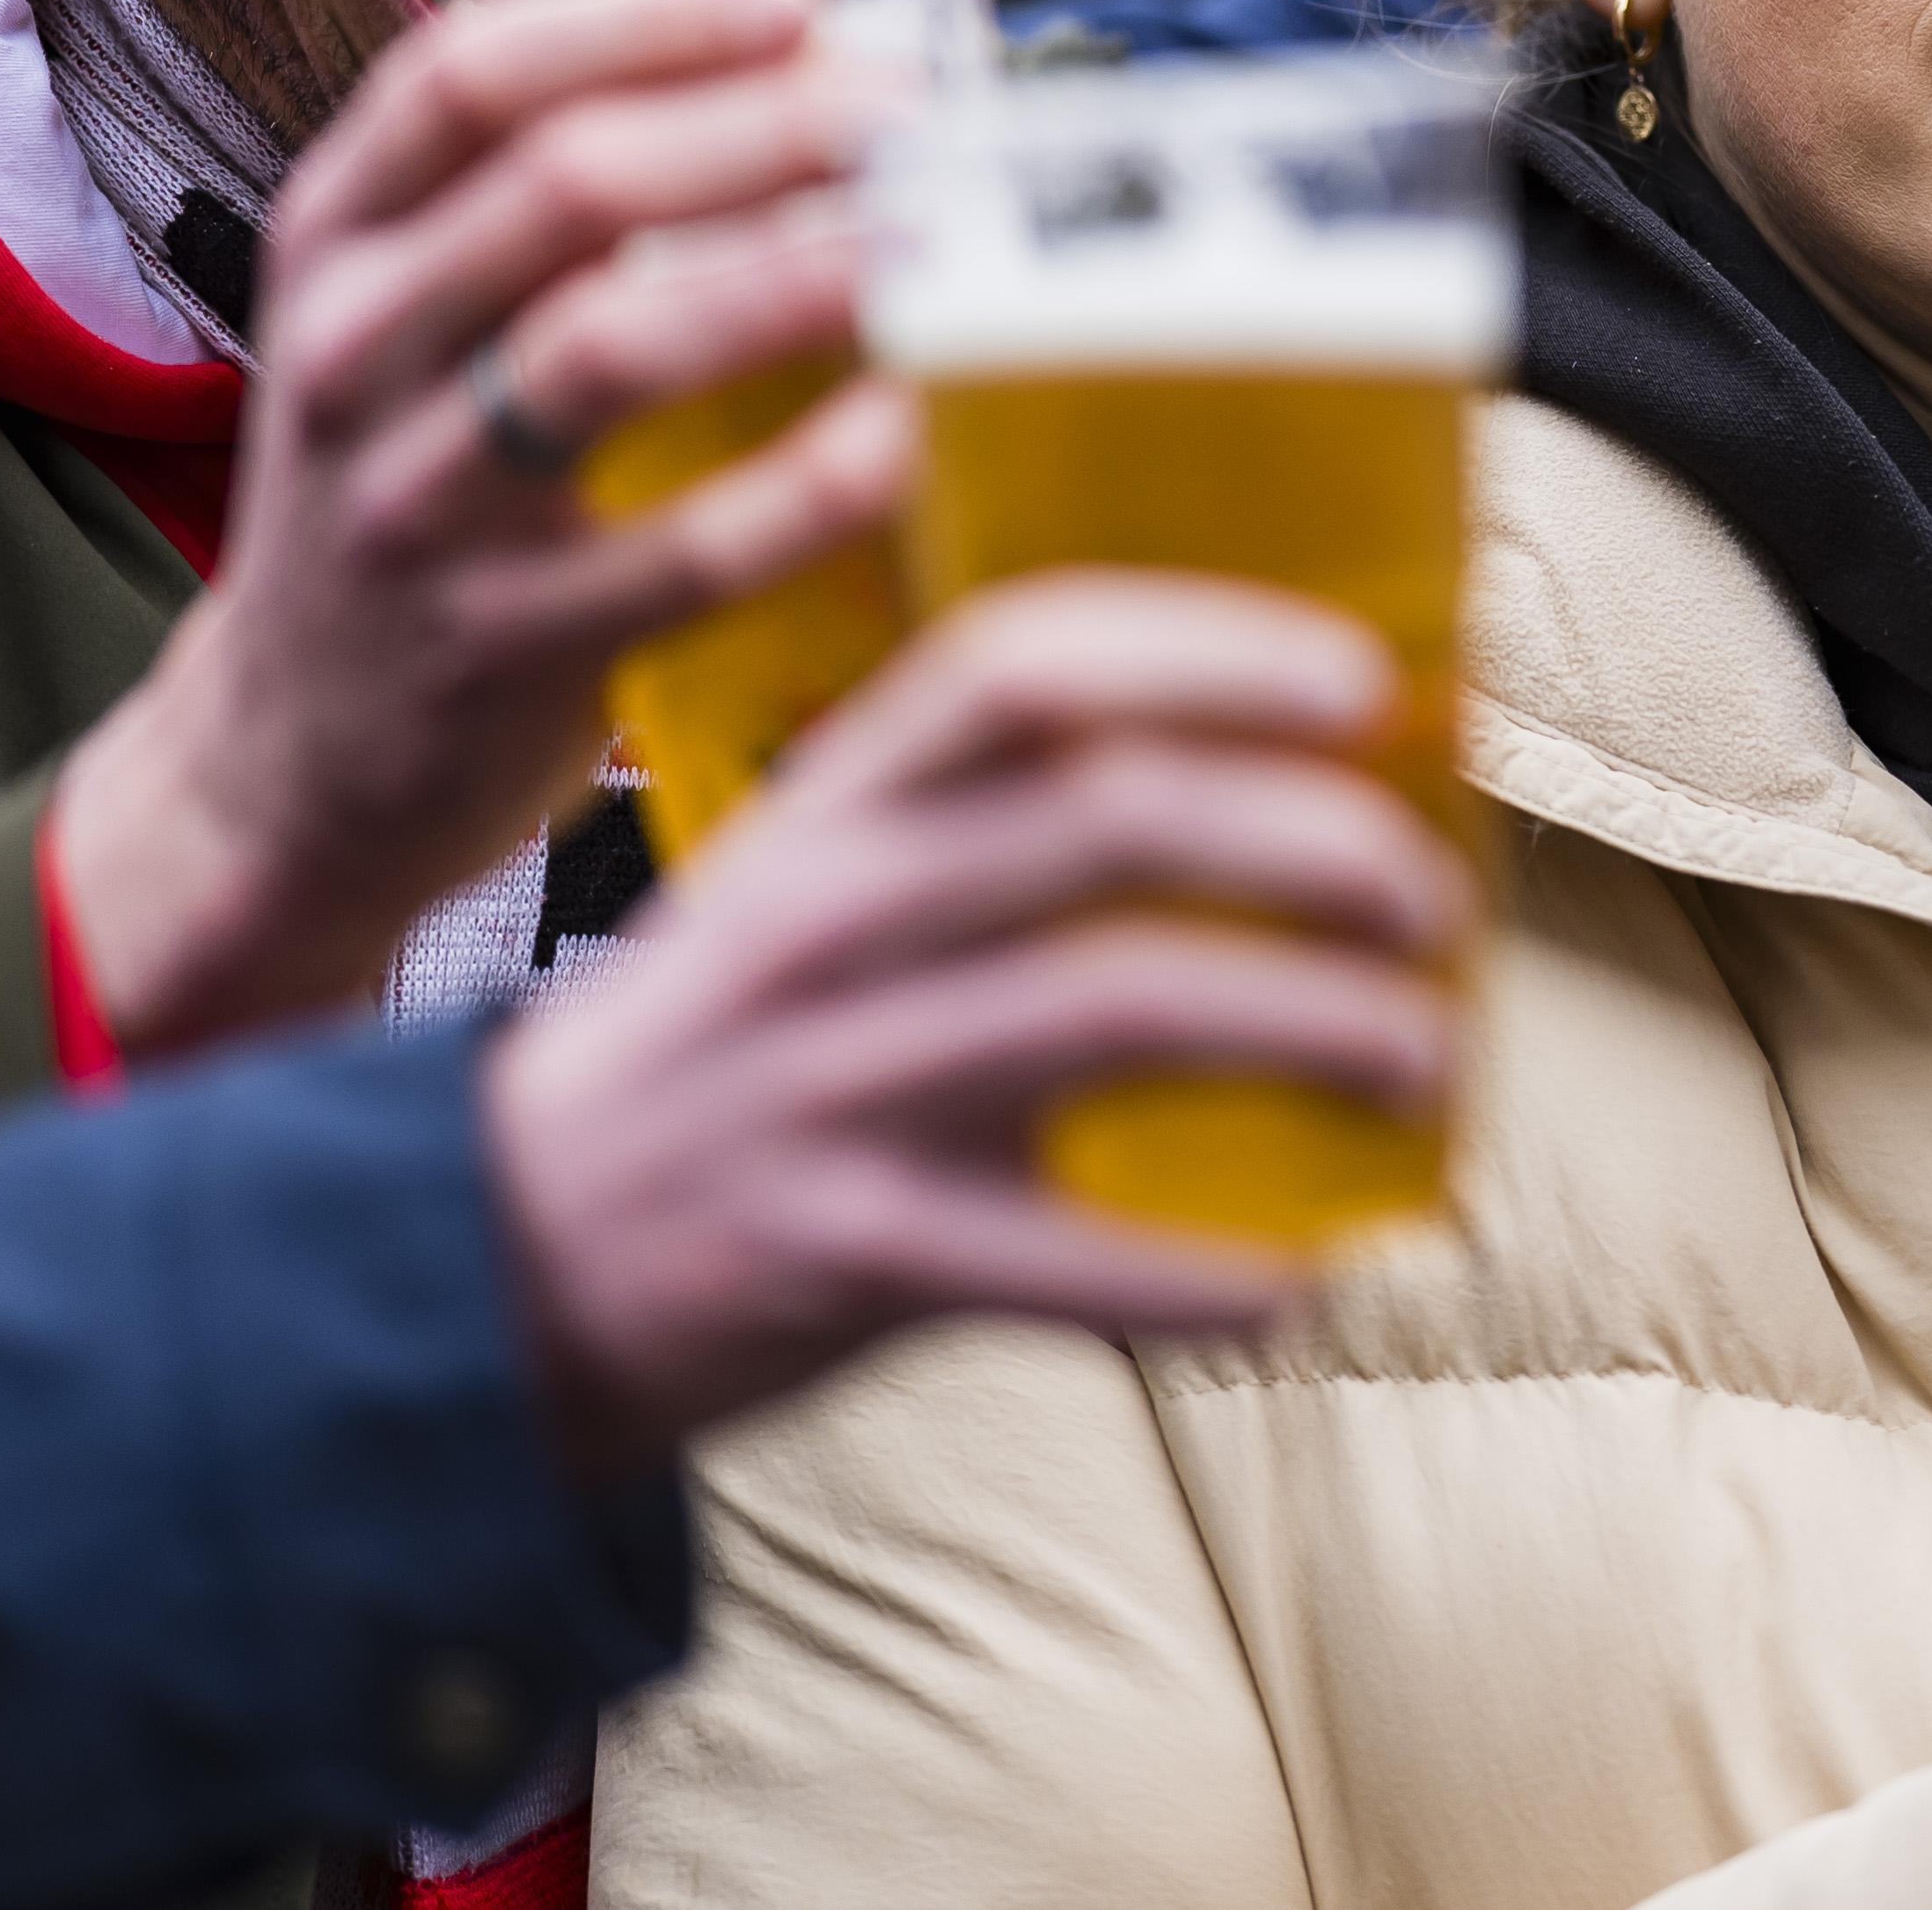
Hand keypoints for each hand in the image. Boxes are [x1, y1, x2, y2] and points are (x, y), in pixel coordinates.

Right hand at [49, 0, 902, 1055]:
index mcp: (340, 236)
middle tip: (909, 110)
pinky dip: (803, 489)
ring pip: (605, 347)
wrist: (287, 763)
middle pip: (559, 183)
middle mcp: (356, 349)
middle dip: (758, 127)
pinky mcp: (494, 647)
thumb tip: (814, 71)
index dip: (648, 13)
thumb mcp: (427, 325)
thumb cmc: (419, 499)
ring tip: (925, 240)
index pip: (475, 69)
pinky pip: (672, 554)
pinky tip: (907, 433)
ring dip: (785, 278)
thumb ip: (564, 210)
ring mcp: (411, 502)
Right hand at [481, 568, 1475, 1477]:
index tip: (1360, 680)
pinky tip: (1301, 1280)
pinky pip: (1060, 1262)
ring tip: (1424, 1057)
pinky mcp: (844, 1247)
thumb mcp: (823, 886)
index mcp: (836, 803)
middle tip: (1432, 897)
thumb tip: (1285, 789)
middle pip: (1111, 823)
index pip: (1022, 663)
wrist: (498, 1248)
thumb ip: (998, 829)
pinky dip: (1203, 1276)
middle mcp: (835, 915)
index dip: (1208, 650)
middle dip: (1314, 845)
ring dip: (1312, 1027)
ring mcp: (834, 1078)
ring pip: (1116, 1009)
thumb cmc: (736, 1046)